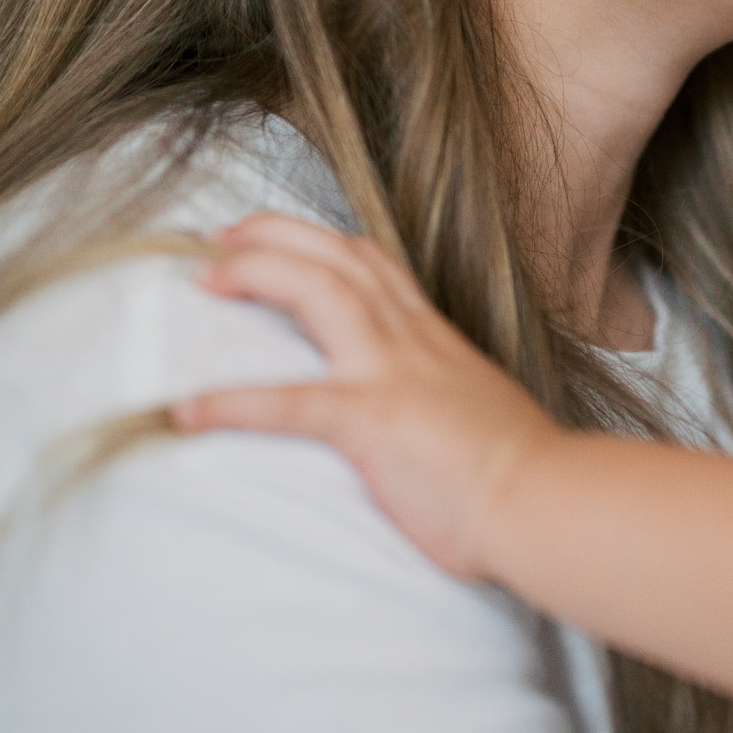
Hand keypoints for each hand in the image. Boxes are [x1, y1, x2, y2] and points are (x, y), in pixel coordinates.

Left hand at [172, 213, 561, 580]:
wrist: (545, 498)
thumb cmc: (517, 468)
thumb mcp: (472, 404)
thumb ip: (436, 390)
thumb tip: (416, 408)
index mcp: (430, 334)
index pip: (370, 260)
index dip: (315, 240)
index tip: (270, 239)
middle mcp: (409, 337)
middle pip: (336, 254)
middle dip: (272, 234)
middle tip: (216, 241)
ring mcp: (391, 373)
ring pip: (318, 290)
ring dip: (254, 274)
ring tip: (202, 279)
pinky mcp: (373, 421)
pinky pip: (290, 402)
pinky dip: (232, 402)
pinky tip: (187, 410)